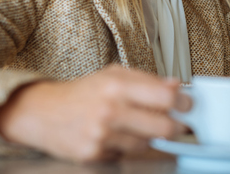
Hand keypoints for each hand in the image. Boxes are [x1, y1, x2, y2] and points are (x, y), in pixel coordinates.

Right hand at [0, 65, 190, 161]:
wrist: (42, 112)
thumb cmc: (82, 92)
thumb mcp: (113, 74)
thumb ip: (146, 79)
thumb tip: (177, 85)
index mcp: (116, 85)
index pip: (166, 96)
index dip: (184, 102)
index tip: (188, 104)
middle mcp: (110, 110)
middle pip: (163, 126)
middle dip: (178, 127)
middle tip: (180, 124)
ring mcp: (102, 135)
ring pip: (147, 143)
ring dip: (151, 137)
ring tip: (140, 126)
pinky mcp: (94, 155)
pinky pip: (127, 155)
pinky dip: (129, 148)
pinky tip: (119, 137)